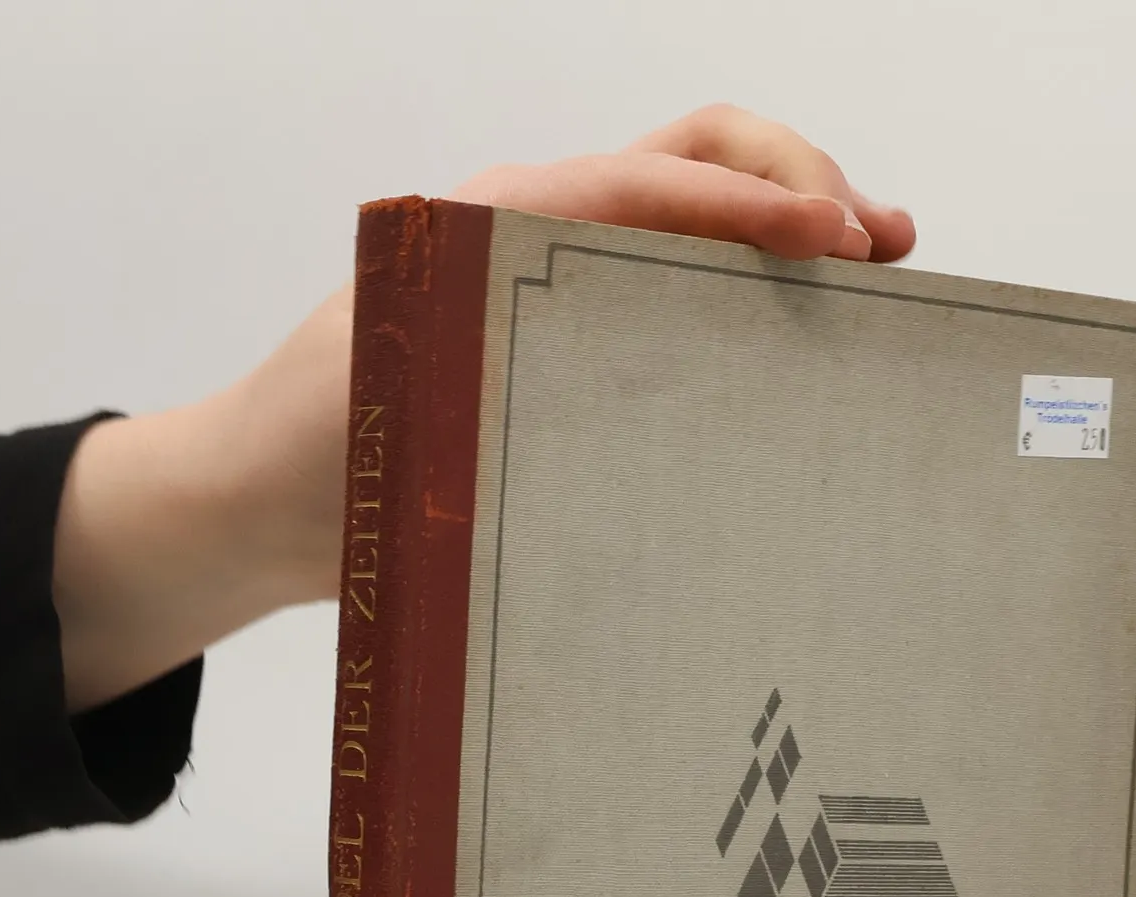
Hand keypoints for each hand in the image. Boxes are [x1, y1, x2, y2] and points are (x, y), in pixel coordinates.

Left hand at [55, 107, 912, 712]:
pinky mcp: (568, 336)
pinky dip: (749, 282)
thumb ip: (484, 382)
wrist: (255, 500)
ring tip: (877, 264)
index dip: (754, 204)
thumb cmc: (309, 453)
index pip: (653, 182)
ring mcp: (556, 278)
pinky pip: (675, 283)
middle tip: (881, 244)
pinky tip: (803, 326)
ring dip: (789, 221)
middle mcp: (535, 231)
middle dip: (798, 183)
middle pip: (694, 157)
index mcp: (496, 224)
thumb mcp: (390, 410)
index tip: (837, 244)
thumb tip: (604, 405)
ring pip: (697, 211)